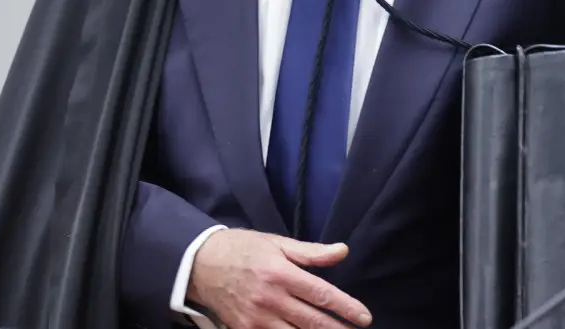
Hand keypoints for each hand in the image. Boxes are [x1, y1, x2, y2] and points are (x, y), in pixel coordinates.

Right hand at [188, 228, 371, 328]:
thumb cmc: (242, 249)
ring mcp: (256, 318)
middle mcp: (270, 298)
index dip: (345, 307)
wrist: (200, 264)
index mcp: (280, 272)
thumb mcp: (276, 243)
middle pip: (312, 321)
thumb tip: (342, 251)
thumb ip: (310, 252)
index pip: (321, 294)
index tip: (364, 317)